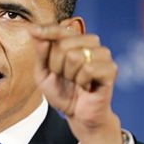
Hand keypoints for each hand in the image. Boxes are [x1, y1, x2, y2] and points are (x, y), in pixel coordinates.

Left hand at [29, 20, 122, 143]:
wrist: (77, 115)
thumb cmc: (62, 92)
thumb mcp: (43, 73)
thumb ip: (40, 53)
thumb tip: (34, 31)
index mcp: (74, 41)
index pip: (60, 29)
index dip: (46, 30)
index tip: (33, 31)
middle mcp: (90, 43)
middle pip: (63, 44)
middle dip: (56, 65)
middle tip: (64, 76)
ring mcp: (102, 55)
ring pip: (75, 55)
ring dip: (70, 74)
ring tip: (75, 81)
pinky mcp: (111, 69)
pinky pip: (89, 68)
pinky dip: (82, 81)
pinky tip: (86, 86)